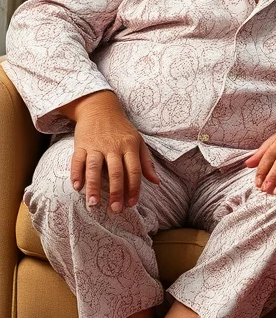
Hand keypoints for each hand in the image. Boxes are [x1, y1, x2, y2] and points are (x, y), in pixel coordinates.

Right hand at [63, 90, 159, 212]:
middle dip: (116, 192)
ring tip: (93, 204)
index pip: (134, 170)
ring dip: (93, 187)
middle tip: (116, 210)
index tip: (131, 204)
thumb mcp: (138, 142)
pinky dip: (76, 173)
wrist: (100, 108)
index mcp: (130, 146)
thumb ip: (146, 162)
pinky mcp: (81, 144)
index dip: (134, 188)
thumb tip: (156, 182)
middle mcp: (113, 146)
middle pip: (116, 172)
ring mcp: (96, 145)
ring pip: (94, 168)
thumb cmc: (122, 129)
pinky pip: (77, 160)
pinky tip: (77, 187)